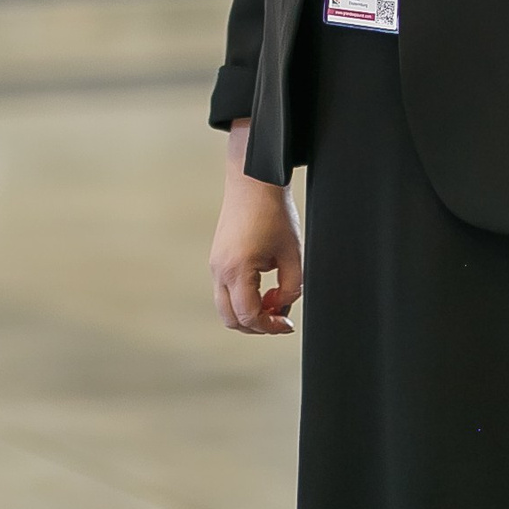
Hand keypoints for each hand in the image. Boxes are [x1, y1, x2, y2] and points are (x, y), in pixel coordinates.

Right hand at [210, 122, 301, 335]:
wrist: (254, 182)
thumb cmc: (273, 212)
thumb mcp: (292, 254)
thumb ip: (292, 287)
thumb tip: (282, 306)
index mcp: (237, 270)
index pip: (248, 316)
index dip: (270, 326)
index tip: (287, 323)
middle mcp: (220, 270)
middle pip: (231, 319)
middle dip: (256, 325)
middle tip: (279, 317)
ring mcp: (215, 265)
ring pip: (226, 307)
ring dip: (248, 312)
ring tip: (274, 299)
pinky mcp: (217, 259)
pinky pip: (225, 291)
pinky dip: (242, 298)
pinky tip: (264, 286)